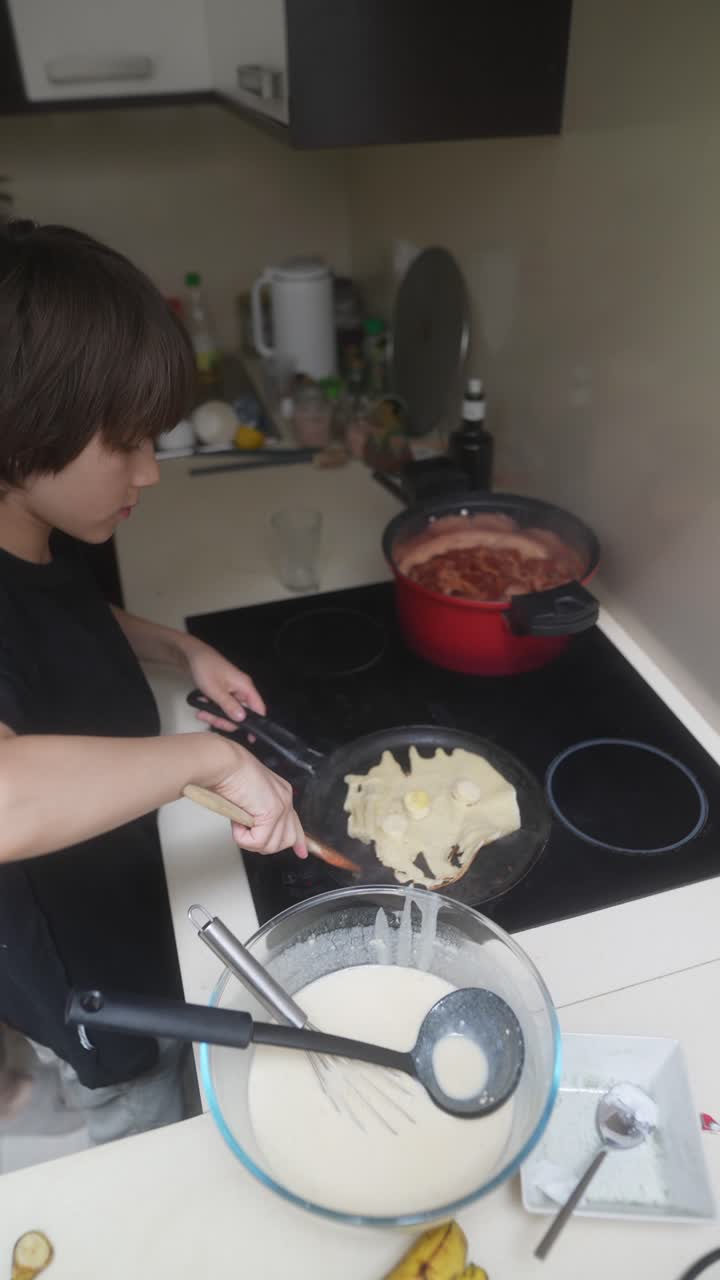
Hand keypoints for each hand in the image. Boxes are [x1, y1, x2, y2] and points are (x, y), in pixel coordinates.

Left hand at [185, 639, 265, 732]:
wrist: (192, 655)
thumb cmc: (205, 668)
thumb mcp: (215, 690)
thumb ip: (229, 706)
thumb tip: (242, 719)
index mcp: (245, 686)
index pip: (258, 708)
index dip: (256, 723)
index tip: (250, 737)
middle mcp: (242, 689)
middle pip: (241, 713)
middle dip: (224, 719)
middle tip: (209, 718)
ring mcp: (233, 690)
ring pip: (229, 711)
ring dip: (215, 715)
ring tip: (201, 712)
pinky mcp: (224, 691)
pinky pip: (222, 705)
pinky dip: (212, 708)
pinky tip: (201, 705)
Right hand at [211, 742, 306, 858]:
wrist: (225, 764)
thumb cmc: (228, 775)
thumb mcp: (246, 798)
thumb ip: (256, 812)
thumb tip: (254, 830)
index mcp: (281, 794)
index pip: (295, 823)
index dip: (298, 840)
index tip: (302, 853)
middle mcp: (285, 799)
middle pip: (286, 839)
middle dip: (264, 844)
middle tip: (246, 833)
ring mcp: (281, 806)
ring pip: (272, 845)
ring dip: (250, 840)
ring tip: (238, 823)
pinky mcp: (272, 812)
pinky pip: (258, 841)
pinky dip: (243, 838)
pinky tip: (237, 822)